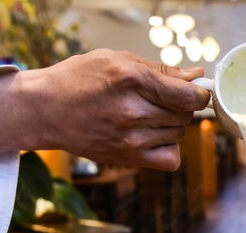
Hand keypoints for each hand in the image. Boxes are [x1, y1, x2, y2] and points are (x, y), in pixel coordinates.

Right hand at [26, 49, 211, 170]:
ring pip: (179, 134)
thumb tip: (196, 76)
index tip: (195, 92)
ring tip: (148, 115)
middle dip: (181, 106)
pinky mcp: (129, 158)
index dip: (199, 94)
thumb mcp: (117, 59)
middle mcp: (133, 112)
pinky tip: (154, 137)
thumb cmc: (79, 79)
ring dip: (172, 125)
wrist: (46, 110)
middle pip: (185, 115)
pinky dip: (169, 149)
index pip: (188, 96)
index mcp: (132, 80)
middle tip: (160, 100)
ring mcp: (131, 139)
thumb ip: (160, 70)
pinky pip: (170, 160)